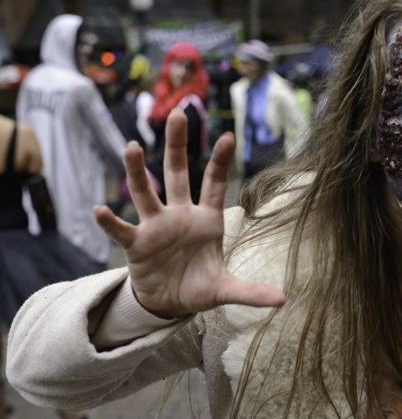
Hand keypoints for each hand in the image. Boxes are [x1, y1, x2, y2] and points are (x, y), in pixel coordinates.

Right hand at [94, 110, 285, 317]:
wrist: (169, 304)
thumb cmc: (198, 287)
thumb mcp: (225, 290)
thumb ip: (251, 292)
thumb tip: (283, 300)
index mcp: (206, 220)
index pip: (215, 184)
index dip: (220, 162)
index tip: (228, 137)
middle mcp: (180, 215)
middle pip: (177, 173)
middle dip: (176, 145)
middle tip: (177, 114)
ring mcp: (156, 227)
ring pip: (146, 193)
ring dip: (137, 172)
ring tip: (131, 147)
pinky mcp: (136, 245)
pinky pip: (122, 230)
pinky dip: (110, 221)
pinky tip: (100, 210)